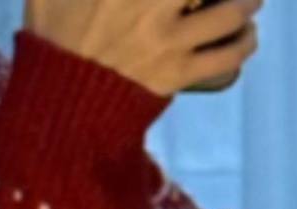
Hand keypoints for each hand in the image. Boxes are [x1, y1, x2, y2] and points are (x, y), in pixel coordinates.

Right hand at [23, 0, 263, 96]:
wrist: (52, 109)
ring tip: (247, 4)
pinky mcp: (173, 74)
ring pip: (232, 12)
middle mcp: (152, 4)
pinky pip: (226, 57)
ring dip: (246, 5)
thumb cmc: (49, 43)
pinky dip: (242, 44)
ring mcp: (166, 40)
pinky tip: (244, 37)